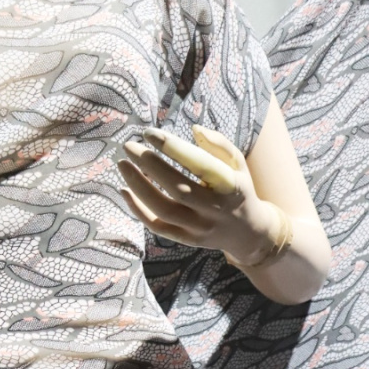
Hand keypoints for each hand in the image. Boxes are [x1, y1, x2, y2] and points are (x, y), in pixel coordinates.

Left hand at [117, 123, 282, 266]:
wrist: (247, 232)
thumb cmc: (237, 189)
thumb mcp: (237, 164)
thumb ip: (219, 144)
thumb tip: (194, 129)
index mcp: (230, 185)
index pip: (199, 164)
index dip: (173, 148)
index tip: (149, 133)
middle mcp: (214, 209)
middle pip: (178, 188)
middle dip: (150, 165)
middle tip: (128, 146)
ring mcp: (199, 228)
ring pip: (164, 209)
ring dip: (139, 186)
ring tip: (122, 164)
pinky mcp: (186, 240)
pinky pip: (157, 226)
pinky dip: (138, 209)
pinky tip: (124, 190)